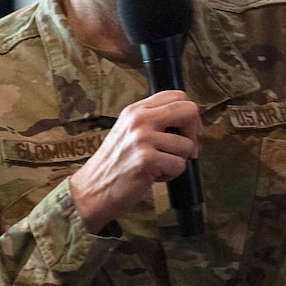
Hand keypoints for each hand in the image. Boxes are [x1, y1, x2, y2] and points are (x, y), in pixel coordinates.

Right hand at [68, 90, 200, 232]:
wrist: (91, 189)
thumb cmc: (114, 164)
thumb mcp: (129, 131)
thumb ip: (154, 121)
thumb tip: (189, 122)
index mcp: (136, 110)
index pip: (178, 96)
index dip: (189, 116)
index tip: (186, 132)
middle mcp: (139, 119)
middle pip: (189, 111)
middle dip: (194, 133)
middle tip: (184, 149)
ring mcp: (142, 138)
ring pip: (187, 145)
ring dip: (178, 160)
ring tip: (157, 166)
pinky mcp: (147, 160)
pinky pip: (179, 165)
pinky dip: (171, 175)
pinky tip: (152, 176)